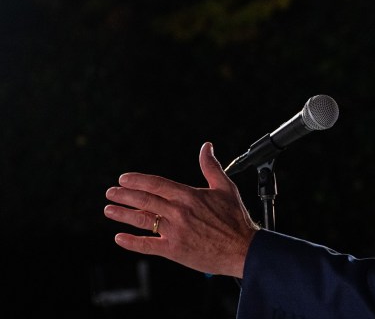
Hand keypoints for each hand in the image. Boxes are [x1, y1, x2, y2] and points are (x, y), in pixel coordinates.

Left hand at [103, 142, 258, 277]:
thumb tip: (206, 147)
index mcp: (189, 195)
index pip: (156, 184)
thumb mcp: (225, 187)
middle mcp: (179, 212)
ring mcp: (175, 231)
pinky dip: (131, 242)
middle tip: (110, 192)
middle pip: (145, 200)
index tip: (123, 179)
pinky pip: (147, 245)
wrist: (242, 248)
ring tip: (109, 210)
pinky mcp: (174, 250)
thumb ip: (211, 167)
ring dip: (123, 214)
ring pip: (143, 220)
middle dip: (124, 195)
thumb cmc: (236, 218)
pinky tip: (119, 238)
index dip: (137, 180)